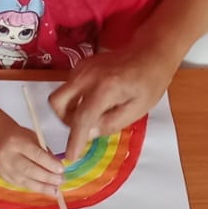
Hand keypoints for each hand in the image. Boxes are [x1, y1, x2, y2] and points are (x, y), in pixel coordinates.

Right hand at [0, 125, 64, 195]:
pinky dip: (36, 188)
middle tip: (60, 180)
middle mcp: (8, 156)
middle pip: (29, 170)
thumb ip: (46, 153)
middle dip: (47, 177)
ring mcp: (4, 169)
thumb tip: (59, 169)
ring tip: (56, 190)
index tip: (61, 169)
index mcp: (16, 142)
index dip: (49, 163)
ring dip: (43, 187)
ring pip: (26, 181)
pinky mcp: (4, 177)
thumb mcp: (35, 139)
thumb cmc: (21, 139)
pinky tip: (47, 190)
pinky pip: (23, 185)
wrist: (1, 141)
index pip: (35, 154)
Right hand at [49, 44, 174, 162]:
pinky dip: (75, 99)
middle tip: (83, 127)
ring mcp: (81, 68)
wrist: (150, 52)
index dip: (74, 140)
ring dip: (70, 110)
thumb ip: (111, 124)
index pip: (81, 118)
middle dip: (65, 120)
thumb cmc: (149, 82)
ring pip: (61, 95)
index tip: (71, 156)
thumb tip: (88, 133)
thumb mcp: (137, 110)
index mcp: (105, 88)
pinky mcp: (81, 66)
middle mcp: (87, 76)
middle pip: (57, 102)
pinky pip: (69, 87)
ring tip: (93, 114)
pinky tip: (94, 101)